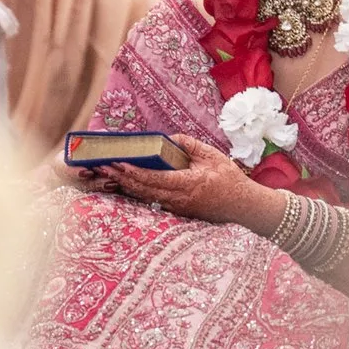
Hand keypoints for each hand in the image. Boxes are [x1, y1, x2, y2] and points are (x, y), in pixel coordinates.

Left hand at [100, 134, 284, 229]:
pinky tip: (127, 183)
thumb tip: (170, 138)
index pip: (154, 179)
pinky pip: (153, 200)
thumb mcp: (212, 156)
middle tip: (103, 166)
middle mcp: (178, 199)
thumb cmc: (230, 180)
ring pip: (145, 196)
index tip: (118, 162)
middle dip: (121, 177)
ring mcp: (177, 207)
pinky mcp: (178, 210)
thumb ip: (189, 146)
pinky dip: (137, 191)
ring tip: (109, 173)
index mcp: (187, 184)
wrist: (244, 207)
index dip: (133, 172)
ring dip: (125, 185)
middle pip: (143, 190)